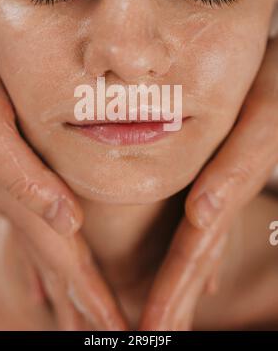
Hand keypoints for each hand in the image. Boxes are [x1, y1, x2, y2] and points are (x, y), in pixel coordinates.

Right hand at [0, 43, 126, 329]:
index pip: (64, 257)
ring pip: (45, 253)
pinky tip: (44, 281)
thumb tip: (69, 222)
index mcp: (21, 195)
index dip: (90, 295)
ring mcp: (12, 195)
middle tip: (109, 334)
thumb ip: (23, 176)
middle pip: (56, 265)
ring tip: (83, 318)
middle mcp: (18, 203)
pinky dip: (46, 261)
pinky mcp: (10, 180)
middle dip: (82, 303)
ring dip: (66, 289)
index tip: (116, 329)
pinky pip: (33, 230)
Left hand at [140, 38, 277, 329]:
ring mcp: (226, 189)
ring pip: (199, 245)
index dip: (172, 292)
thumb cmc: (277, 85)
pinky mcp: (225, 175)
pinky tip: (193, 276)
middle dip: (171, 302)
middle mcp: (226, 195)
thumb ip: (238, 168)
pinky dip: (195, 254)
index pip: (194, 250)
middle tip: (145, 340)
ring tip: (163, 321)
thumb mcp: (265, 117)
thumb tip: (201, 216)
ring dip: (180, 286)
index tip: (151, 332)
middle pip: (194, 257)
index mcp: (230, 188)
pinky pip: (206, 221)